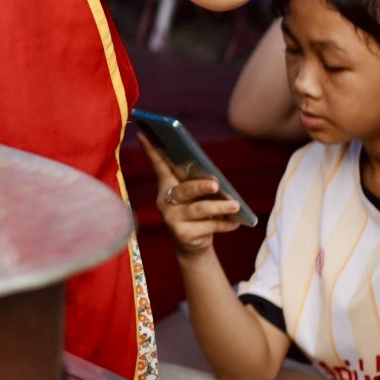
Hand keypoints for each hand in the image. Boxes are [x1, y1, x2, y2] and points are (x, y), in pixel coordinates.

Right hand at [137, 134, 241, 256]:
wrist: (193, 245)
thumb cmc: (196, 212)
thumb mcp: (195, 196)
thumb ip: (197, 184)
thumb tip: (216, 181)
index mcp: (167, 185)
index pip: (159, 165)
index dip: (151, 150)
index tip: (144, 134)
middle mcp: (165, 201)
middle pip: (184, 190)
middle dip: (201, 186)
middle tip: (216, 184)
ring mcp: (172, 218)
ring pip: (198, 210)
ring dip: (219, 207)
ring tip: (235, 206)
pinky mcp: (182, 234)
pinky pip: (207, 227)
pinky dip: (223, 224)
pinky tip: (235, 223)